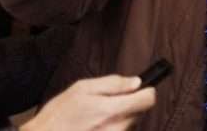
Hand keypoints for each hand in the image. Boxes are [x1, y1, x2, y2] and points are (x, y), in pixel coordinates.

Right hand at [22, 75, 154, 130]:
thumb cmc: (59, 115)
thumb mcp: (82, 89)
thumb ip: (113, 83)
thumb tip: (136, 82)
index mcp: (111, 110)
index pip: (148, 100)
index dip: (146, 92)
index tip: (140, 89)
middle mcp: (116, 128)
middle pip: (140, 112)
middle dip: (129, 105)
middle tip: (107, 103)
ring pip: (130, 124)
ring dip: (121, 118)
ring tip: (97, 117)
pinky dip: (113, 128)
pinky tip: (96, 127)